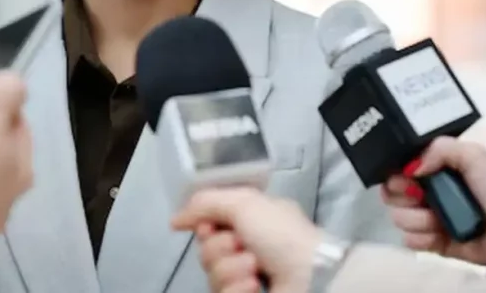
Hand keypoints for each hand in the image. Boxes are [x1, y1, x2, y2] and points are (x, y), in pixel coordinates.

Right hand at [172, 187, 319, 292]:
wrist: (310, 277)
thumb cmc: (280, 234)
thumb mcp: (243, 202)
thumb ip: (204, 203)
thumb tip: (174, 221)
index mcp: (248, 220)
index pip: (207, 223)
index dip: (204, 225)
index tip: (211, 227)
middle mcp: (245, 247)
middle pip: (205, 250)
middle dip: (219, 249)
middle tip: (242, 246)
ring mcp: (245, 276)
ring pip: (211, 274)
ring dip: (231, 269)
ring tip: (255, 269)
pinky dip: (236, 289)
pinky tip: (255, 286)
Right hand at [381, 137, 485, 265]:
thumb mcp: (472, 154)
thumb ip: (439, 148)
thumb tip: (411, 168)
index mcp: (430, 171)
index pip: (395, 169)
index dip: (395, 172)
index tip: (408, 176)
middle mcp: (422, 194)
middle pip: (389, 194)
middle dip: (402, 195)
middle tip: (420, 196)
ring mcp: (425, 219)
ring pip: (398, 218)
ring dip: (419, 218)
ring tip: (439, 220)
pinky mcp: (430, 243)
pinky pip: (409, 241)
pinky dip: (423, 238)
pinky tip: (439, 234)